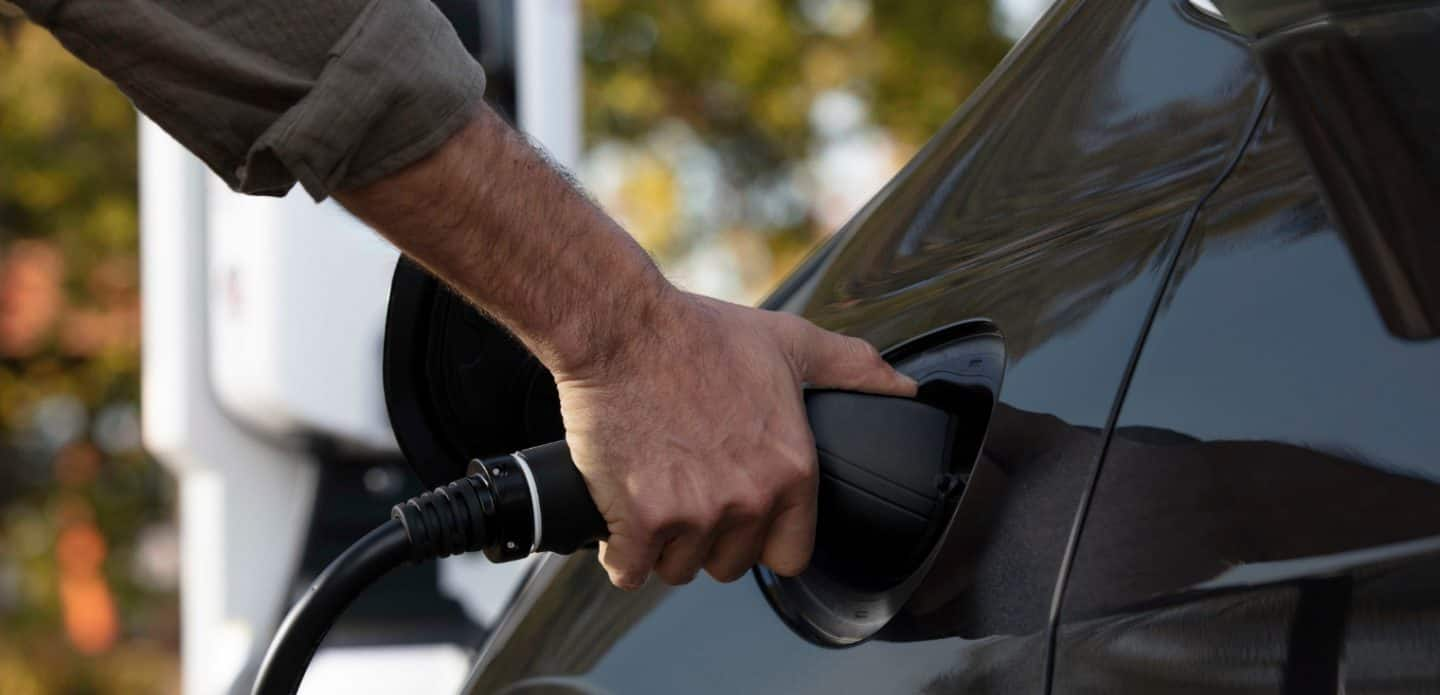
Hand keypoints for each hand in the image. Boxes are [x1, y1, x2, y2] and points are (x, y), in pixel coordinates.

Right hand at [553, 290, 916, 588]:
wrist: (622, 328)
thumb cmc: (700, 333)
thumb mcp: (789, 343)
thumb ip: (852, 369)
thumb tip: (906, 388)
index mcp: (792, 470)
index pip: (791, 554)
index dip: (764, 537)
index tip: (742, 512)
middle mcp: (751, 500)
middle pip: (732, 565)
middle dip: (711, 538)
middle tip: (689, 490)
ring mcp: (695, 513)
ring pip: (680, 569)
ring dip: (665, 545)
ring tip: (655, 494)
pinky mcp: (641, 520)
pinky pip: (630, 572)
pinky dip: (622, 553)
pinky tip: (622, 520)